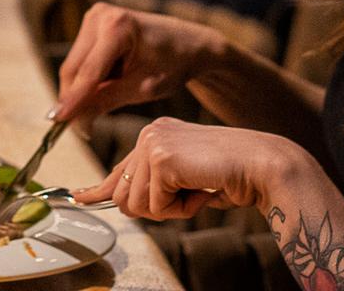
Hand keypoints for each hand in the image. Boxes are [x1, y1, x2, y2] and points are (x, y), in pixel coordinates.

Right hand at [52, 3, 224, 131]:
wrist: (188, 43)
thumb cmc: (173, 65)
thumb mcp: (144, 88)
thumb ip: (106, 101)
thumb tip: (74, 123)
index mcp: (118, 26)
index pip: (89, 71)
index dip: (73, 99)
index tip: (57, 122)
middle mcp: (100, 15)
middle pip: (74, 67)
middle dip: (74, 97)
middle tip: (79, 128)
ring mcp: (93, 17)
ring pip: (74, 65)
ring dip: (81, 89)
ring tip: (102, 104)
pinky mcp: (91, 24)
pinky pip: (80, 59)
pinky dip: (87, 78)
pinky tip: (107, 85)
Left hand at [75, 118, 298, 219]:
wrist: (264, 166)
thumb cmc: (233, 176)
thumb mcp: (187, 181)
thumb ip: (157, 187)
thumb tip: (121, 202)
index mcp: (156, 135)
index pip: (120, 169)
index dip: (99, 190)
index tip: (78, 198)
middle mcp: (149, 134)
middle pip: (125, 196)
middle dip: (157, 209)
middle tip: (189, 196)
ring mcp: (152, 142)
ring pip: (139, 204)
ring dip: (172, 209)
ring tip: (198, 189)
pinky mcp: (160, 157)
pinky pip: (157, 204)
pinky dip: (182, 208)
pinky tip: (201, 188)